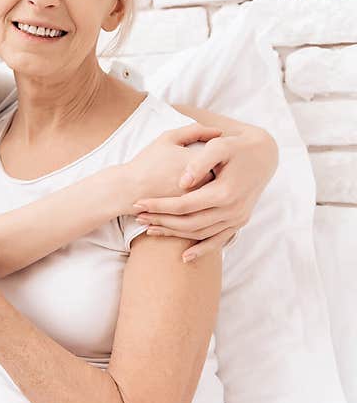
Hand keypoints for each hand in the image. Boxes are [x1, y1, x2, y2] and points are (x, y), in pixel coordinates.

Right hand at [125, 123, 222, 205]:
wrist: (129, 189)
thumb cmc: (148, 162)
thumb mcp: (169, 138)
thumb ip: (195, 130)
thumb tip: (219, 132)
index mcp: (200, 162)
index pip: (224, 157)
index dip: (218, 156)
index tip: (212, 155)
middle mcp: (202, 183)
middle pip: (224, 176)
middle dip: (219, 172)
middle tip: (206, 168)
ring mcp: (199, 201)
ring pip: (217, 192)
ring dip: (212, 187)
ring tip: (190, 181)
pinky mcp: (193, 214)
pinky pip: (208, 205)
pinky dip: (204, 200)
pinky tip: (188, 193)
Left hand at [133, 127, 277, 261]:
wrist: (264, 154)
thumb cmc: (237, 146)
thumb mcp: (220, 145)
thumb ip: (200, 162)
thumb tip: (182, 182)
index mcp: (225, 192)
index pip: (184, 205)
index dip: (159, 206)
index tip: (138, 203)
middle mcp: (232, 210)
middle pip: (188, 222)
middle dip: (160, 221)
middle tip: (137, 216)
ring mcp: (237, 218)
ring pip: (200, 233)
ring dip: (174, 233)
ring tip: (150, 228)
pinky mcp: (239, 222)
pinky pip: (219, 241)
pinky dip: (202, 250)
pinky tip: (184, 257)